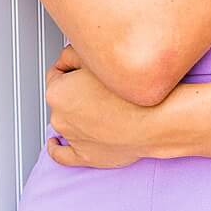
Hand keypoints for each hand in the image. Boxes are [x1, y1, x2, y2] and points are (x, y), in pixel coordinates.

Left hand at [43, 45, 152, 168]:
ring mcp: (72, 138)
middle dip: (77, 90)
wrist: (154, 118)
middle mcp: (60, 117)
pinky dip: (57, 148)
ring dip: (78, 114)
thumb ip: (74, 54)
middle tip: (100, 85)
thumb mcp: (97, 58)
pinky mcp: (85, 156)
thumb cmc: (131, 91)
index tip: (85, 67)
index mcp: (57, 93)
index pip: (57, 72)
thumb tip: (67, 58)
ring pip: (68, 121)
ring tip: (102, 106)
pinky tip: (55, 143)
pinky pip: (61, 155)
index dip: (73, 66)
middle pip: (64, 98)